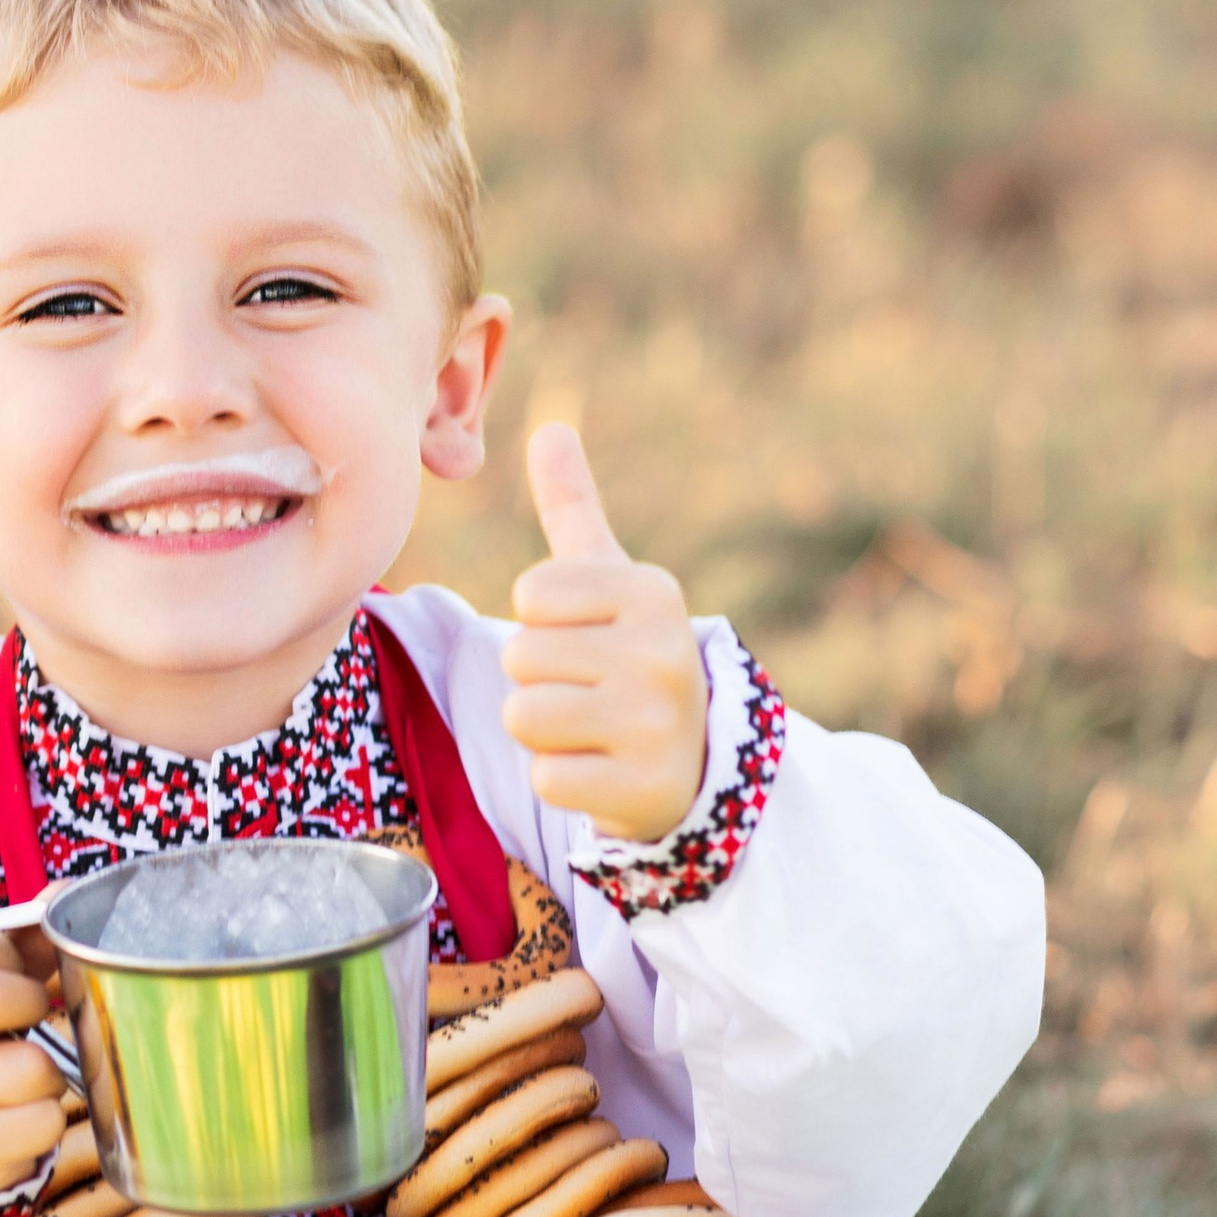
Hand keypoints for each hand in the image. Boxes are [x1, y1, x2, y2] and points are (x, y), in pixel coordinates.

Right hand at [0, 920, 68, 1197]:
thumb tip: (68, 892)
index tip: (12, 978)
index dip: (11, 958)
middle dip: (32, 1005)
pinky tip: (16, 1120)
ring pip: (31, 1066)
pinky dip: (46, 1120)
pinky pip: (42, 1122)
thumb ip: (16, 939)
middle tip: (29, 1021)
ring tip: (19, 1080)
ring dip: (47, 1072)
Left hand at [500, 424, 707, 841]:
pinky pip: (546, 778)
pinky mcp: (642, 787)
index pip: (531, 595)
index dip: (543, 622)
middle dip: (540, 680)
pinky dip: (562, 780)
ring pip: (524, 717)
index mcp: (652, 592)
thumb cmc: (632, 658)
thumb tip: (550, 429)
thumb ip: (573, 510)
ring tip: (593, 728)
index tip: (589, 638)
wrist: (696, 761)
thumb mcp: (613, 583)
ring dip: (543, 732)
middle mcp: (663, 651)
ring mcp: (656, 723)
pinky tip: (604, 769)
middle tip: (592, 691)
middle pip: (520, 657)